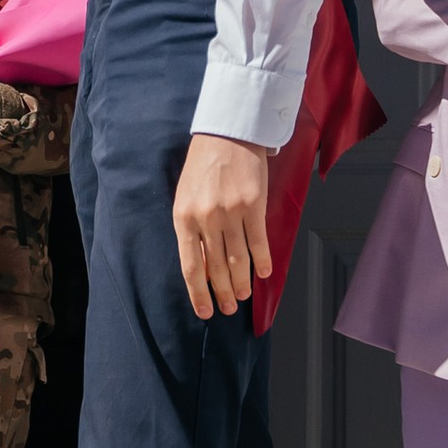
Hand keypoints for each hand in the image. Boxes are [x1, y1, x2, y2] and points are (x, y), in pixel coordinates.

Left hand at [174, 133, 272, 319]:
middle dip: (223, 293)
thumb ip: (191, 230)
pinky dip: (262, 261)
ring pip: (238, 259)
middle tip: (230, 308)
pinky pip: (259, 242)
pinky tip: (264, 273)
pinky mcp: (254, 205)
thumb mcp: (185, 198)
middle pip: (216, 268)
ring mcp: (230, 212)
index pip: (190, 267)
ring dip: (242, 282)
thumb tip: (201, 266)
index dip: (198, 293)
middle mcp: (206, 219)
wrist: (226, 135)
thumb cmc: (203, 168)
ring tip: (244, 296)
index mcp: (183, 218)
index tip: (205, 312)